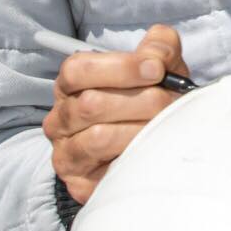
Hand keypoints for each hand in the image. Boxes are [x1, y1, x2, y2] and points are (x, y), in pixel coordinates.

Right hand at [43, 25, 189, 204]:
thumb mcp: (157, 66)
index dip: (120, 67)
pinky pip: (108, 171)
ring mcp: (67, 153)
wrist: (150, 147)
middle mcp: (60, 119)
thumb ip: (159, 47)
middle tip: (169, 101)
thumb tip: (156, 57)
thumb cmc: (149, 99)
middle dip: (140, 100)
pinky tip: (152, 148)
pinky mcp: (80, 183)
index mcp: (70, 85)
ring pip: (99, 137)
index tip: (156, 69)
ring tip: (164, 125)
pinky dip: (136, 157)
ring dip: (140, 128)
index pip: (78, 70)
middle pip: (91, 104)